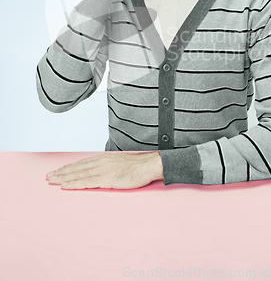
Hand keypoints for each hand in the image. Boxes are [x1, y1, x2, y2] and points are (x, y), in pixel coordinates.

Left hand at [46, 151, 162, 189]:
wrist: (148, 165)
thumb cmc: (138, 166)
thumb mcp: (121, 163)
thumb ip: (110, 166)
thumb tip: (105, 171)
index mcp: (104, 158)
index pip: (82, 163)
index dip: (70, 167)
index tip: (59, 170)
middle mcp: (101, 162)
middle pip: (77, 167)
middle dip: (62, 172)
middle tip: (49, 176)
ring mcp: (102, 170)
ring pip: (78, 174)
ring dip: (64, 177)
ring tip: (53, 180)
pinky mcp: (106, 179)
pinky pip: (86, 182)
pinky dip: (74, 183)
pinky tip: (66, 185)